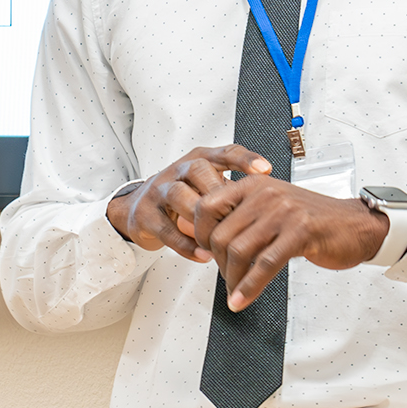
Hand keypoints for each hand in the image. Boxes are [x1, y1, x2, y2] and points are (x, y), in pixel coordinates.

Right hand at [108, 144, 273, 260]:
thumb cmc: (181, 197)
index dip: (245, 160)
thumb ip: (233, 191)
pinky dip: (186, 244)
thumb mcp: (207, 188)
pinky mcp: (145, 215)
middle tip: (239, 211)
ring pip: (179, 195)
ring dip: (201, 217)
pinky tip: (203, 254)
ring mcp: (159, 191)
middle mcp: (178, 171)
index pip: (224, 152)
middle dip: (219, 190)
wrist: (136, 210)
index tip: (264, 171)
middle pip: (198, 169)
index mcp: (199, 160)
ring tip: (220, 237)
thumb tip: (270, 203)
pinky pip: (166, 229)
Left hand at [191, 173, 389, 310]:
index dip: (199, 234)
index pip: (207, 206)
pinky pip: (265, 264)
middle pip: (220, 234)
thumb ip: (244, 216)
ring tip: (235, 292)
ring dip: (233, 279)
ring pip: (239, 250)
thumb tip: (209, 240)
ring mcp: (283, 212)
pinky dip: (250, 287)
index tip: (205, 253)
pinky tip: (243, 299)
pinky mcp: (300, 232)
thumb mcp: (273, 207)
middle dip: (218, 264)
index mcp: (254, 184)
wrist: (356, 225)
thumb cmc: (314, 220)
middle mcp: (265, 193)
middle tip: (227, 278)